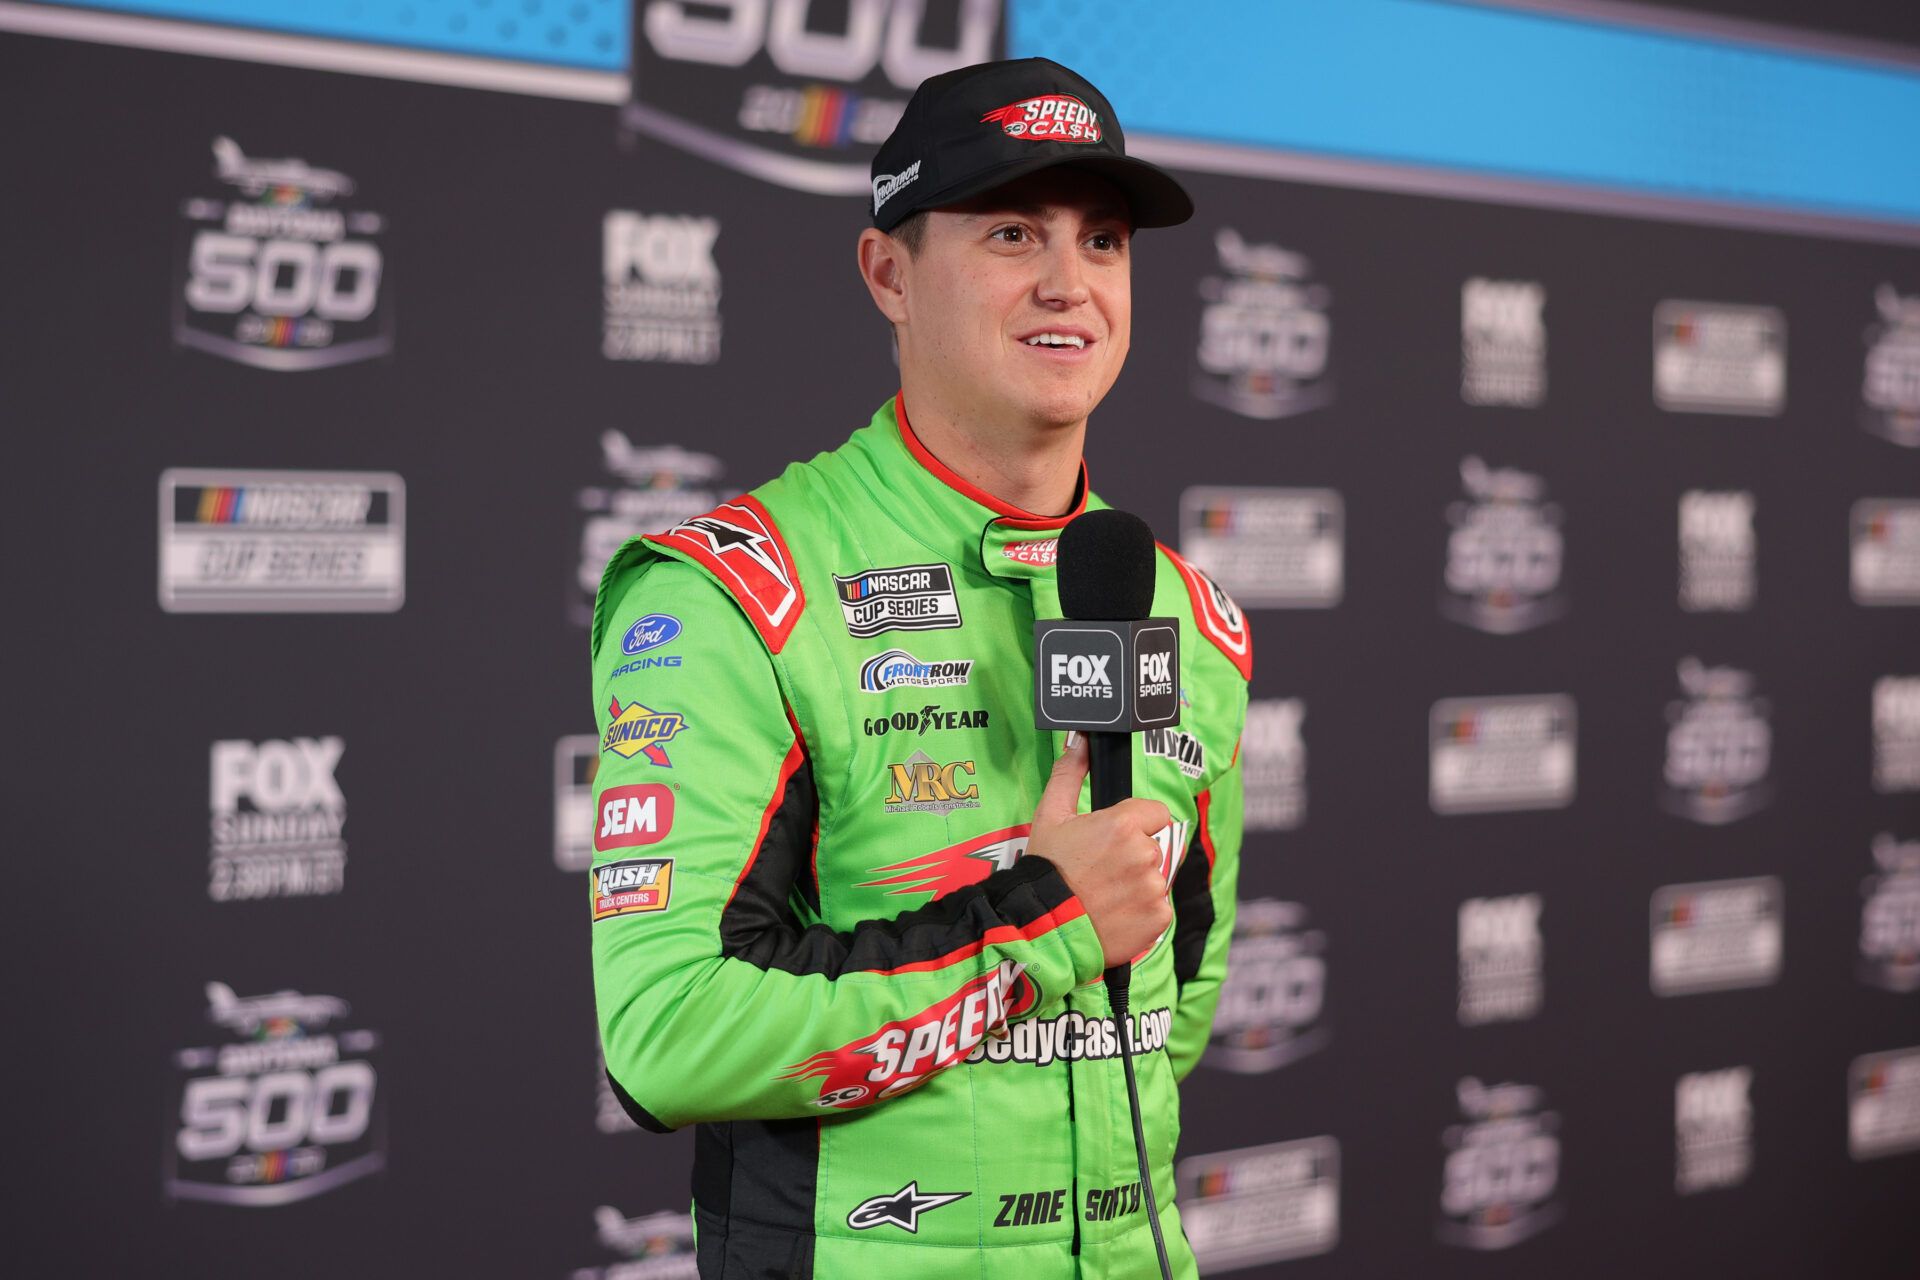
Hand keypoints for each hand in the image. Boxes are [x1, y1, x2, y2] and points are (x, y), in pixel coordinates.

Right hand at [1026, 734, 1171, 967]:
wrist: (1044, 930)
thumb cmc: (1046, 871)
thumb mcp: (1050, 816)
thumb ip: (1070, 773)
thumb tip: (1079, 740)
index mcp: (1124, 824)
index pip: (1155, 813)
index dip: (1135, 825)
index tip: (1113, 841)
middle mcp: (1145, 853)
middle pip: (1152, 846)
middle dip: (1133, 856)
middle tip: (1100, 872)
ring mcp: (1154, 887)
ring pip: (1155, 877)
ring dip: (1136, 885)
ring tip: (1104, 895)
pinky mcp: (1159, 917)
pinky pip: (1159, 907)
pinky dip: (1142, 912)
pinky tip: (1114, 914)